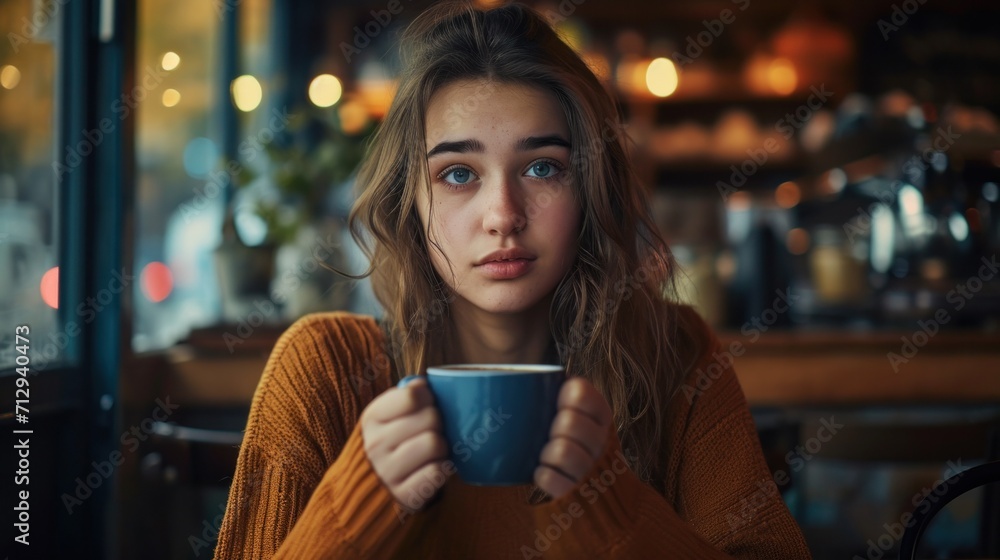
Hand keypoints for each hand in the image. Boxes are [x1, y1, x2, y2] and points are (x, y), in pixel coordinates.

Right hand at [359, 377, 450, 510]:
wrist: (370, 488)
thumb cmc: (391, 442)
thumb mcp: (388, 415)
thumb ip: (406, 396)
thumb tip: (423, 383)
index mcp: (372, 417)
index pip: (411, 396)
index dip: (428, 397)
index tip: (427, 404)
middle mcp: (375, 443)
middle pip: (431, 418)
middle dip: (439, 422)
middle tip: (432, 430)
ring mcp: (387, 472)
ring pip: (435, 444)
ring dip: (442, 447)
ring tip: (433, 450)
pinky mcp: (403, 496)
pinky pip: (437, 473)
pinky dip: (442, 469)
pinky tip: (434, 467)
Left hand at [534, 377, 613, 498]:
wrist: (595, 493)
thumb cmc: (573, 443)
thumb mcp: (575, 414)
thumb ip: (558, 393)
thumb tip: (496, 368)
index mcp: (601, 415)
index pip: (581, 391)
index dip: (566, 397)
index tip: (560, 404)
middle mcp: (602, 440)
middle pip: (569, 422)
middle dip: (553, 428)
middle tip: (552, 434)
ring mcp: (592, 469)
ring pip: (561, 451)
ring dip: (546, 454)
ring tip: (547, 456)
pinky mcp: (577, 493)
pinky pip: (548, 478)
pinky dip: (542, 476)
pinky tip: (547, 473)